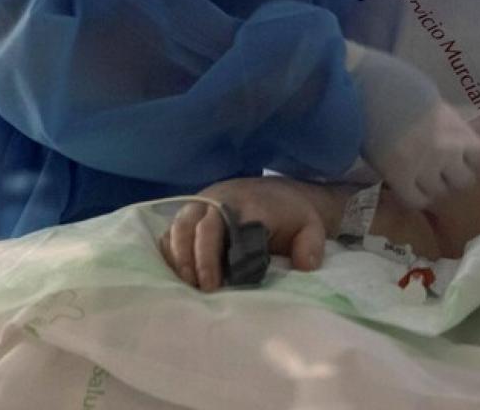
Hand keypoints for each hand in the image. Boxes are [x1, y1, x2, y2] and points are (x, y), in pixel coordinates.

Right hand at [161, 178, 331, 292]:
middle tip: (203, 288)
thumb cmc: (291, 216)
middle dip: (197, 258)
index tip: (216, 284)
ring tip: (186, 284)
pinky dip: (168, 251)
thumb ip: (311, 246)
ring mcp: (203, 204)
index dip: (218, 254)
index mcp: (252, 205)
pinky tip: (173, 274)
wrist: (276, 192)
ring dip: (178, 255)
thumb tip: (305, 267)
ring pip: (180, 225)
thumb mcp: (311, 228)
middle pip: (199, 224)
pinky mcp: (190, 213)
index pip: (230, 225)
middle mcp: (223, 200)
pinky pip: (171, 229)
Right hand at [346, 43, 479, 208]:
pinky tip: (408, 187)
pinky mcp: (400, 178)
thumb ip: (453, 125)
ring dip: (432, 186)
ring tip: (420, 177)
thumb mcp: (437, 105)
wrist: (372, 92)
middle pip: (464, 180)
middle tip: (441, 171)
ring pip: (440, 192)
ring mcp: (425, 166)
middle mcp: (447, 150)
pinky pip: (416, 200)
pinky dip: (414, 196)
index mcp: (457, 128)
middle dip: (454, 176)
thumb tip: (466, 139)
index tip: (463, 158)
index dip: (472, 158)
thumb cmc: (402, 91)